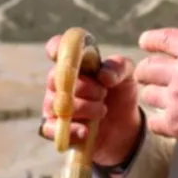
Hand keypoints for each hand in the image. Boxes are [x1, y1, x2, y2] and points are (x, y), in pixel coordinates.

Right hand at [38, 34, 142, 168]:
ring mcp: (55, 104)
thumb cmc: (119, 93)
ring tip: (102, 111)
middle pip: (58, 78)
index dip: (57, 48)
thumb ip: (119, 67)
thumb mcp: (127, 76)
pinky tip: (85, 131)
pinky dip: (69, 130)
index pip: (57, 47)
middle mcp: (60, 81)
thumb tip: (102, 76)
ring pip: (57, 104)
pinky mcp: (55, 128)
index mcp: (75, 62)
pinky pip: (49, 128)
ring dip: (84, 108)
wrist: (124, 126)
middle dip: (84, 87)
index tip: (72, 57)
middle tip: (103, 93)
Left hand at [134, 28, 177, 165]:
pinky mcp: (176, 125)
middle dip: (145, 71)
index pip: (165, 38)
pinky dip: (159, 122)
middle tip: (147, 77)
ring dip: (153, 97)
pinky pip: (153, 122)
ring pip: (147, 94)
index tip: (144, 42)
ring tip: (161, 101)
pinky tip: (167, 123)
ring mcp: (177, 99)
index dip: (151, 39)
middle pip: (148, 67)